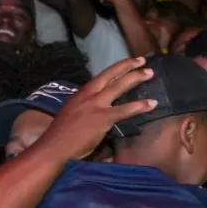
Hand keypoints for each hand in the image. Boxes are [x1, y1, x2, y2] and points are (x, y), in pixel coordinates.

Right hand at [43, 56, 158, 160]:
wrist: (54, 147)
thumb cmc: (61, 135)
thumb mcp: (73, 114)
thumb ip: (85, 108)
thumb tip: (96, 110)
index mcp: (81, 93)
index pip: (101, 76)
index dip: (116, 68)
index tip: (128, 62)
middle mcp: (89, 94)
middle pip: (111, 75)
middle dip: (128, 66)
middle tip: (143, 61)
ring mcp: (96, 105)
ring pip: (119, 86)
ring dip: (136, 77)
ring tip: (150, 73)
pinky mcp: (102, 118)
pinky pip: (125, 110)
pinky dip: (139, 106)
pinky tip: (151, 104)